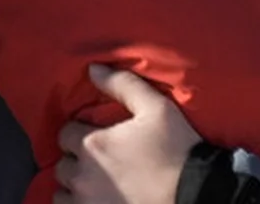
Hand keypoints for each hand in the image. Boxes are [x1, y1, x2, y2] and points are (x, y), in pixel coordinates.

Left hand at [56, 62, 201, 203]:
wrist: (196, 195)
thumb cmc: (177, 150)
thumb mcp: (156, 108)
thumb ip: (122, 84)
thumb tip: (93, 69)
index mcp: (92, 144)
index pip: (66, 133)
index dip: (80, 133)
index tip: (97, 137)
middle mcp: (82, 176)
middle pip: (62, 165)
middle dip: (75, 161)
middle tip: (97, 163)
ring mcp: (87, 203)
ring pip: (62, 192)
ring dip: (73, 187)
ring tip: (94, 186)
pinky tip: (96, 201)